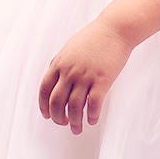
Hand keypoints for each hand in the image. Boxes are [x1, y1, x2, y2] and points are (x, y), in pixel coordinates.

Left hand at [38, 16, 132, 134]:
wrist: (115, 29)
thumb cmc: (94, 37)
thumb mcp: (70, 48)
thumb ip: (60, 62)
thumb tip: (53, 75)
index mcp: (59, 63)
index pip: (45, 90)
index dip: (44, 106)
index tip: (47, 115)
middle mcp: (70, 72)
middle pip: (57, 102)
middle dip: (58, 117)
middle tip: (63, 124)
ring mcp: (86, 76)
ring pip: (75, 107)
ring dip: (74, 122)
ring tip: (77, 129)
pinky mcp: (102, 80)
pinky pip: (94, 104)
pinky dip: (92, 116)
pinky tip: (92, 120)